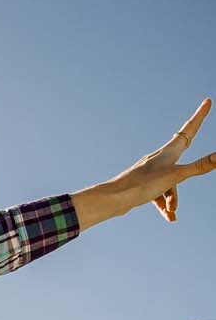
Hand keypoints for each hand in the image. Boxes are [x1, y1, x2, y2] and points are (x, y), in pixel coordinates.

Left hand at [106, 97, 214, 222]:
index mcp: (169, 151)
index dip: (200, 116)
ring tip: (171, 213)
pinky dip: (165, 204)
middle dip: (193, 146)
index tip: (207, 101)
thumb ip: (198, 167)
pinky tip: (169, 218)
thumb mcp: (175, 177)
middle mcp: (160, 158)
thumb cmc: (143, 185)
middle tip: (202, 117)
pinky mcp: (145, 185)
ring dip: (174, 197)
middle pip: (183, 151)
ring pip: (172, 181)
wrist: (114, 199)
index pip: (189, 129)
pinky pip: (160, 193)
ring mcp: (152, 171)